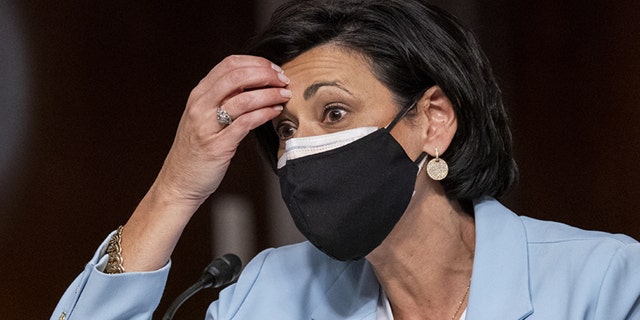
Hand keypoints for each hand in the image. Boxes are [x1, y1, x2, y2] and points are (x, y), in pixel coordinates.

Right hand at [121, 56, 289, 271]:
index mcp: (198, 95)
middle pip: (237, 76)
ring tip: (284, 95)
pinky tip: (275, 111)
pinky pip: (246, 123)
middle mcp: (200, 106)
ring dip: (270, 93)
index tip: (273, 68)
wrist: (179, 182)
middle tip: (283, 79)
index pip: (228, 64)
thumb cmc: (195, 150)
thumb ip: (222, 99)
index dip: (255, 62)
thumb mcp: (203, 117)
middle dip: (265, 74)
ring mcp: (207, 125)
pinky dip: (264, 113)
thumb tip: (253, 83)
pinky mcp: (218, 145)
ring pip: (243, 98)